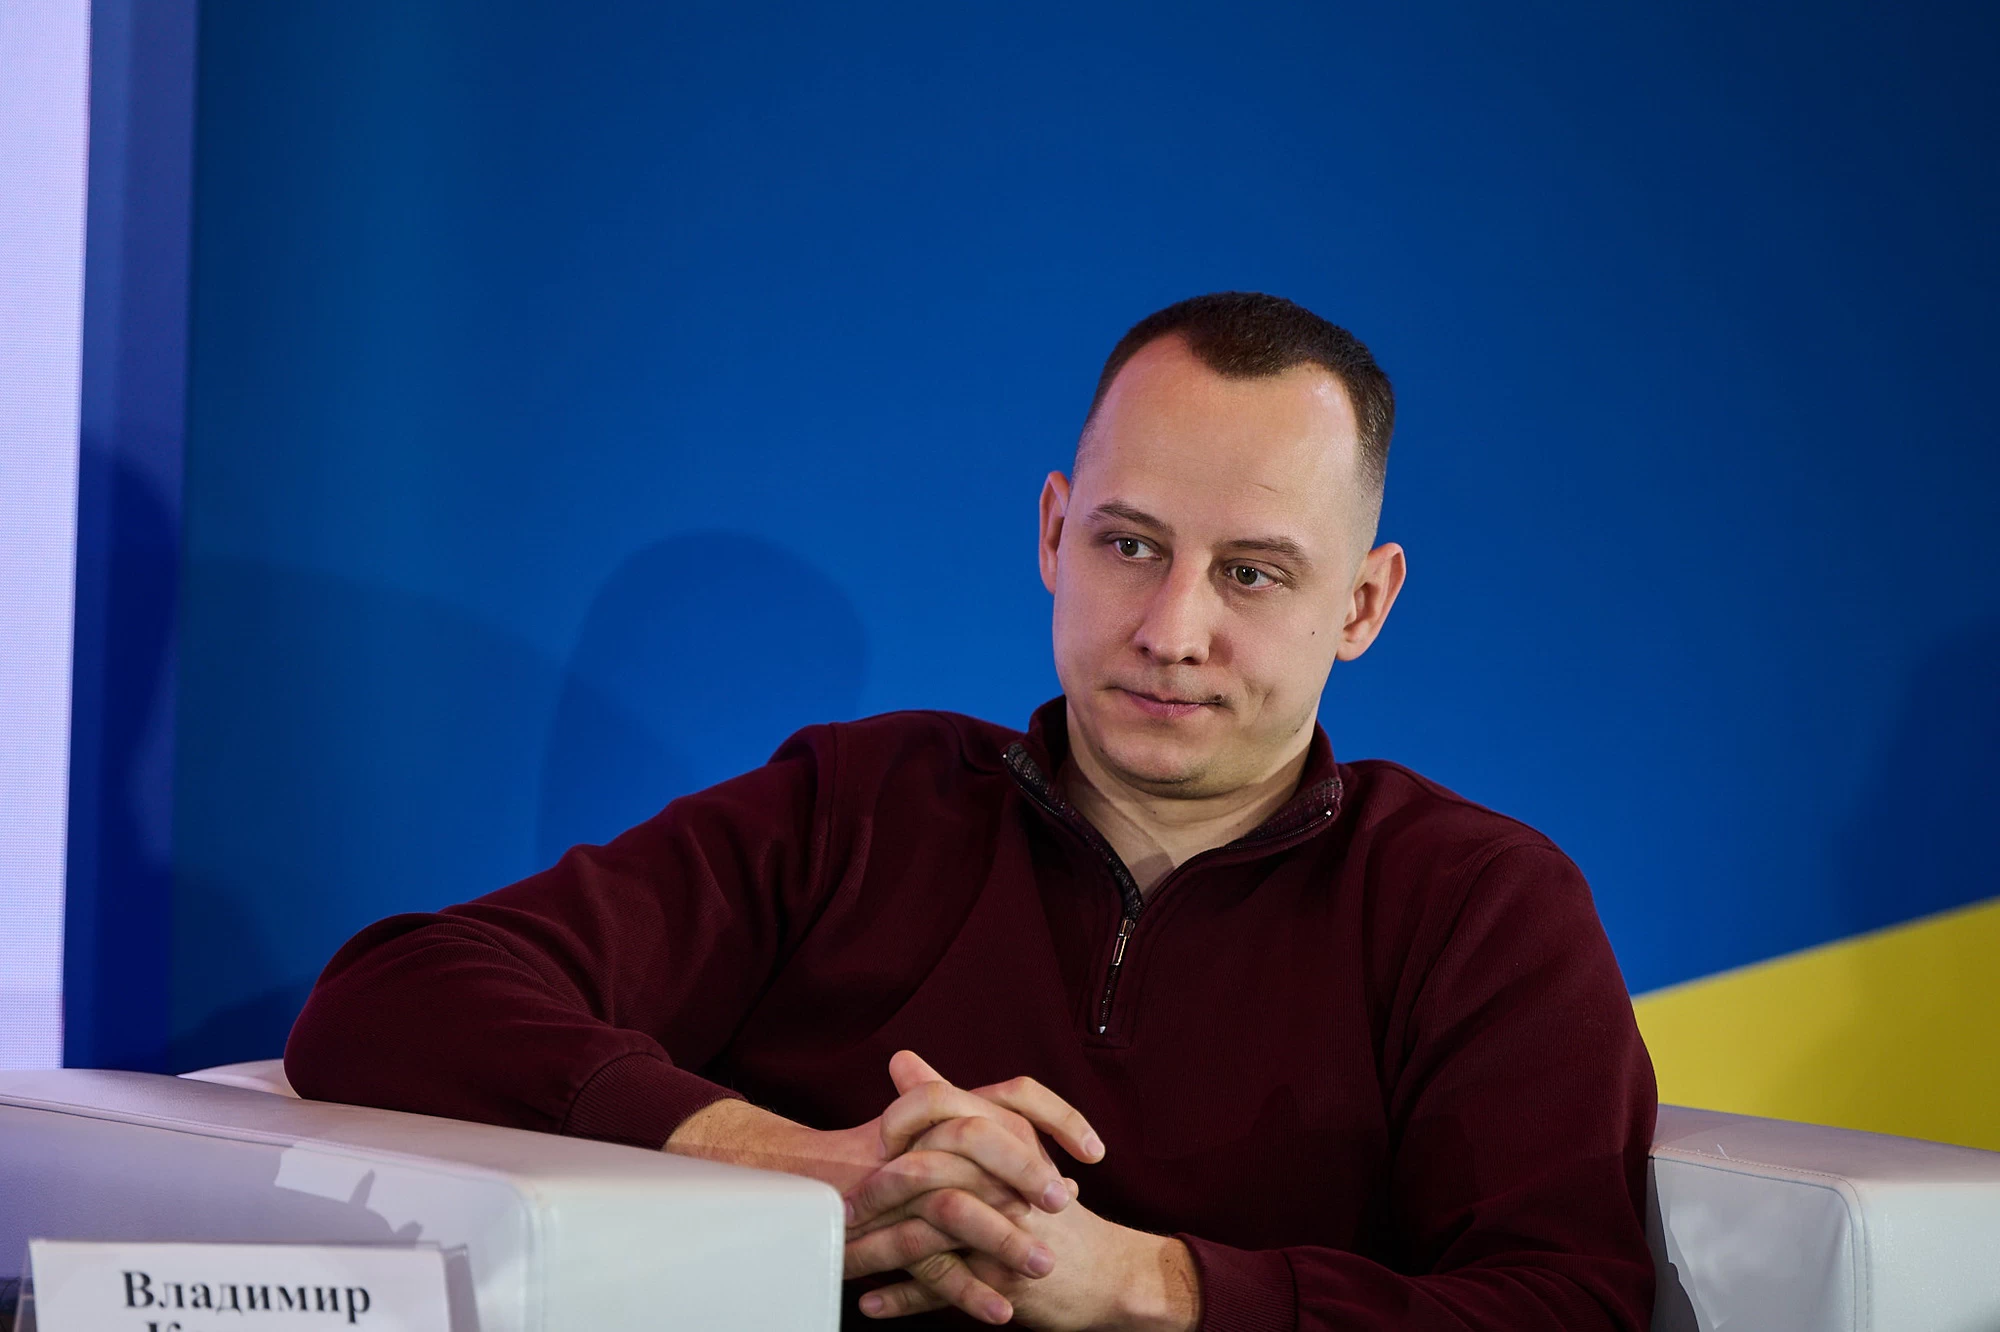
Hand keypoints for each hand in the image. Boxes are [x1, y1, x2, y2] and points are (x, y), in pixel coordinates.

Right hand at [666, 1051, 1105, 1321]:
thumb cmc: (867, 1161)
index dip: (1057, 1115)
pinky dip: (967, 1290)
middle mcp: (914, 1140)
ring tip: (1043, 1266)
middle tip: (1063, 1202)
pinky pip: (925, 1264)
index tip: (1094, 1151)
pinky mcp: (875, 1237)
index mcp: (939, 1110)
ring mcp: (891, 1188)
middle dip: (1025, 1171)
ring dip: (1003, 1239)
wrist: (788, 1184)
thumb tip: (1044, 1149)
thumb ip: (978, 1132)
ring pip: (952, 1204)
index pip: (1010, 1094)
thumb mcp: (923, 1137)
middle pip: (977, 1137)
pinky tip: (1001, 1311)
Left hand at [845, 1063, 1198, 1329]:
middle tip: (843, 1208)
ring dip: (877, 1252)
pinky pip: (941, 1289)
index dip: (902, 1121)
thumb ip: (953, 1100)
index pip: (945, 1111)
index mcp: (1009, 1137)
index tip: (875, 1140)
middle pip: (927, 1173)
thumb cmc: (1052, 1205)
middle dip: (876, 1193)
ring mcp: (1005, 1232)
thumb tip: (901, 1060)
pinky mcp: (1002, 1281)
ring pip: (926, 1237)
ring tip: (843, 1258)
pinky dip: (902, 1298)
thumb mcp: (1011, 1143)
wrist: (1112, 1273)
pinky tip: (872, 1302)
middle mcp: (1007, 1180)